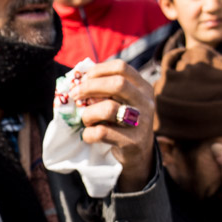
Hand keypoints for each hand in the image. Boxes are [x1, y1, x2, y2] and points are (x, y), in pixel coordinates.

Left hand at [72, 60, 156, 191]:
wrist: (138, 154)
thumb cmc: (121, 122)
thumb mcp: (122, 102)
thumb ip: (106, 90)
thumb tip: (76, 79)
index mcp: (142, 87)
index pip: (121, 67)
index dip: (98, 70)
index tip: (83, 78)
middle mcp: (145, 102)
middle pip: (117, 84)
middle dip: (90, 87)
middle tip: (75, 95)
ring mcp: (141, 122)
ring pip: (109, 108)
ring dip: (89, 113)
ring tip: (86, 120)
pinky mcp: (133, 142)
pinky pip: (103, 132)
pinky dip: (88, 133)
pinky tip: (88, 135)